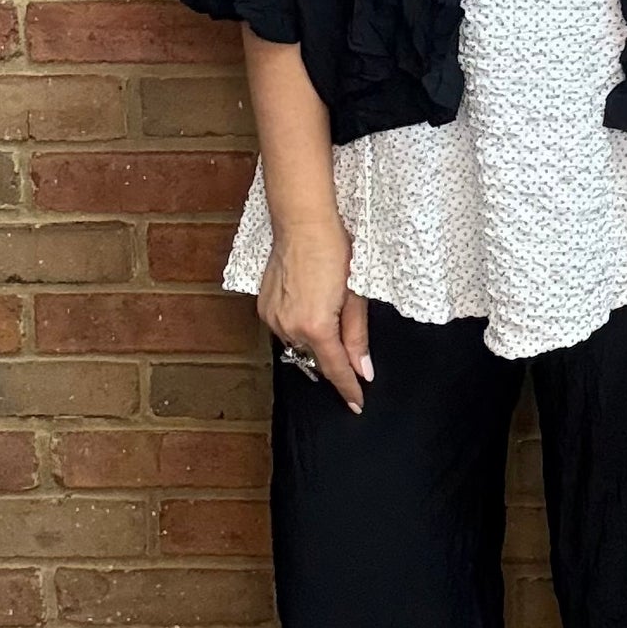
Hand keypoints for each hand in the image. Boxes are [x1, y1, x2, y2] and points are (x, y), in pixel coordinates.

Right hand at [256, 214, 371, 413]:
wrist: (302, 224)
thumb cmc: (335, 252)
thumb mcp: (354, 296)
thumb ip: (357, 337)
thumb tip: (363, 370)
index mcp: (316, 327)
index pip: (335, 369)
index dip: (348, 388)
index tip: (357, 404)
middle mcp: (289, 328)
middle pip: (316, 357)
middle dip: (333, 356)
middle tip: (347, 334)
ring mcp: (272, 318)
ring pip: (299, 344)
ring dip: (315, 340)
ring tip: (326, 309)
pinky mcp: (263, 307)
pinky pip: (284, 329)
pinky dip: (299, 326)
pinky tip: (308, 304)